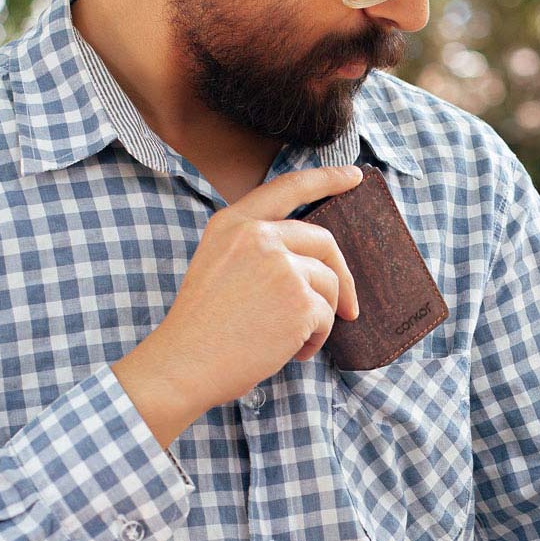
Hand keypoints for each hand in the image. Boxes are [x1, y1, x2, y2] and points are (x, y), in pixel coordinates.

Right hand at [147, 165, 362, 413]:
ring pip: (328, 284)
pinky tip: (293, 353)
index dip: (326, 178)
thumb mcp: (216, 267)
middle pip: (323, 242)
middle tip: (348, 308)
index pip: (288, 187)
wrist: (185, 364)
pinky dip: (316, 340)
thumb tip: (309, 264)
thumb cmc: (199, 330)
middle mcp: (258, 237)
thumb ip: (254, 251)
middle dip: (342, 276)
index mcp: (233, 224)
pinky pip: (326, 317)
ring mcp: (281, 266)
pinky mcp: (299, 300)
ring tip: (297, 343)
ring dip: (321, 318)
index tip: (354, 176)